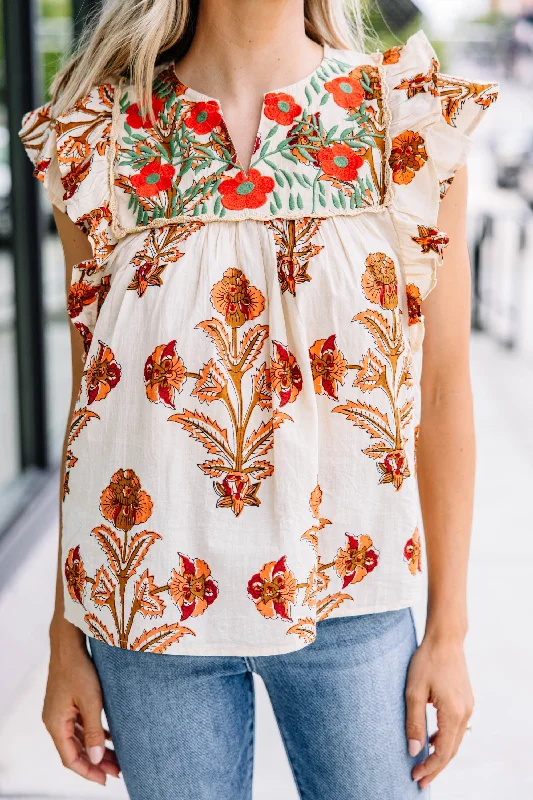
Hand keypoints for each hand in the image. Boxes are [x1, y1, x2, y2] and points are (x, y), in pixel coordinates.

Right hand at [43, 618, 119, 784]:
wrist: (69, 643)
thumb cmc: (79, 668)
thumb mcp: (90, 701)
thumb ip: (93, 731)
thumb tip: (95, 759)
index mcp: (55, 723)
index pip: (70, 758)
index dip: (87, 772)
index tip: (105, 779)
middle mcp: (55, 720)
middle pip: (75, 750)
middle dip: (95, 762)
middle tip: (117, 770)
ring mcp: (61, 711)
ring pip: (79, 738)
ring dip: (96, 748)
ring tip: (116, 757)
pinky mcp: (68, 702)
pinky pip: (81, 725)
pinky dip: (94, 733)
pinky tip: (109, 737)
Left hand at [405, 634, 473, 790]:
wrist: (445, 639)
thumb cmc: (427, 661)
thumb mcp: (414, 691)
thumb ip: (414, 722)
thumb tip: (414, 750)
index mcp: (453, 713)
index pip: (443, 752)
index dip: (430, 767)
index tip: (415, 776)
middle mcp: (465, 713)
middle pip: (452, 751)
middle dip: (436, 767)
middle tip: (420, 781)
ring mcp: (468, 707)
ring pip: (456, 741)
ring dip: (441, 755)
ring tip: (425, 766)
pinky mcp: (466, 701)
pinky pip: (456, 728)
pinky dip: (446, 739)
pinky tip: (433, 741)